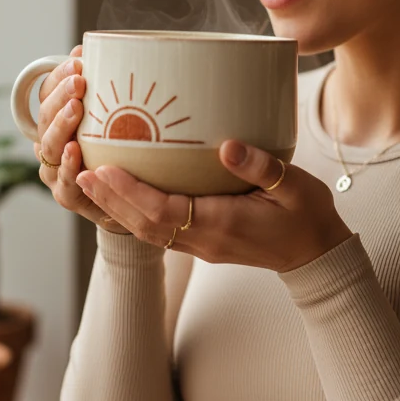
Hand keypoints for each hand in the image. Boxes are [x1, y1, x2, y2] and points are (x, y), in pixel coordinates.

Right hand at [34, 43, 127, 233]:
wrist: (125, 202)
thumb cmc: (119, 154)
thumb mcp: (116, 120)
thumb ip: (109, 92)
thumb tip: (111, 51)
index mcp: (57, 121)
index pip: (48, 93)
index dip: (59, 76)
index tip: (79, 60)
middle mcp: (51, 143)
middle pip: (45, 115)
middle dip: (61, 95)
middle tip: (80, 81)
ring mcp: (54, 170)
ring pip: (50, 145)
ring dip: (62, 124)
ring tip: (75, 107)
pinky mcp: (66, 195)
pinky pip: (64, 180)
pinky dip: (68, 165)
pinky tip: (74, 150)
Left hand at [74, 139, 353, 271]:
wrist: (317, 254)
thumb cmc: (308, 217)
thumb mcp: (295, 186)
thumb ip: (262, 166)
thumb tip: (227, 146)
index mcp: (223, 225)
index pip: (164, 211)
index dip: (130, 191)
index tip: (105, 168)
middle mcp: (205, 240)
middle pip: (144, 225)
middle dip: (110, 200)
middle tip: (81, 172)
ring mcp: (201, 246)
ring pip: (146, 231)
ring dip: (116, 209)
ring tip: (90, 181)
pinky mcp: (203, 243)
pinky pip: (158, 232)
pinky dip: (134, 214)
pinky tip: (121, 194)